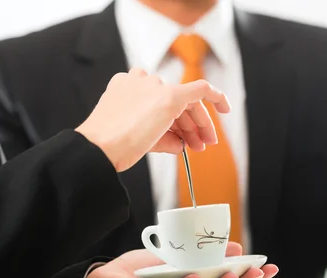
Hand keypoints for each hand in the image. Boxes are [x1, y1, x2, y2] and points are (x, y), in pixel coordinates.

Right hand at [76, 68, 230, 171]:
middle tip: (201, 144)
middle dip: (190, 124)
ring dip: (199, 125)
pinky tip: (226, 108)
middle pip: (175, 102)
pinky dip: (216, 96)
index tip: (183, 132)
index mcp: (126, 86)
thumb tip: (180, 145)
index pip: (158, 101)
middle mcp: (141, 81)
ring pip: (187, 102)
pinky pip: (201, 89)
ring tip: (204, 145)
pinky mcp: (169, 96)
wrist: (101, 146)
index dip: (175, 119)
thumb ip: (161, 138)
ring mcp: (155, 87)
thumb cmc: (111, 145)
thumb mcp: (137, 138)